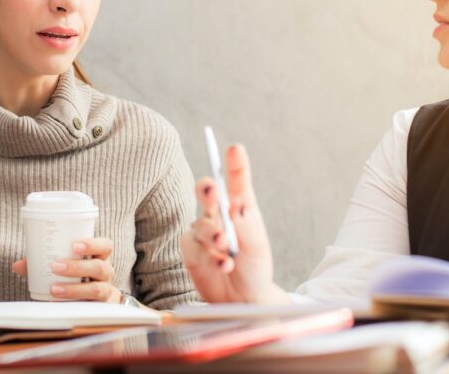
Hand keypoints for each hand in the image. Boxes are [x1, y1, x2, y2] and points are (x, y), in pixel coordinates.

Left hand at [12, 237, 120, 302]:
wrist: (91, 299)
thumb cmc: (76, 275)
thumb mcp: (64, 264)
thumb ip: (42, 263)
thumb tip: (18, 266)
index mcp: (100, 257)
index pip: (105, 246)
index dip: (93, 244)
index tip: (74, 245)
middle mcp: (106, 272)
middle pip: (99, 267)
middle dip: (77, 267)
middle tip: (56, 267)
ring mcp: (106, 291)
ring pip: (96, 289)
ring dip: (74, 289)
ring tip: (54, 289)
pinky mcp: (100, 308)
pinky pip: (92, 308)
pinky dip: (75, 305)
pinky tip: (59, 304)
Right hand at [180, 144, 289, 303]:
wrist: (242, 299)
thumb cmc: (254, 268)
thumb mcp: (258, 247)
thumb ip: (247, 227)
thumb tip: (236, 206)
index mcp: (241, 207)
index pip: (237, 182)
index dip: (235, 164)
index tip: (235, 149)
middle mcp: (219, 214)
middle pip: (207, 192)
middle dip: (207, 189)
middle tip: (212, 191)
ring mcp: (203, 231)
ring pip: (201, 224)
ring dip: (213, 235)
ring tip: (226, 248)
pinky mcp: (191, 249)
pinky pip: (195, 247)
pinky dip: (211, 257)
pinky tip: (223, 265)